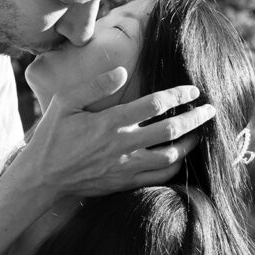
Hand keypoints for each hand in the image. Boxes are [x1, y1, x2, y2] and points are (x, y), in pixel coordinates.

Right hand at [19, 68, 214, 197]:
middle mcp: (121, 145)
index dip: (178, 95)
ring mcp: (124, 167)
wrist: (42, 178)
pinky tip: (181, 157)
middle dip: (195, 118)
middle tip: (211, 110)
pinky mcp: (124, 183)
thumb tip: (122, 70)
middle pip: (170, 131)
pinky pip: (159, 178)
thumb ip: (94, 85)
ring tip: (200, 133)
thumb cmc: (52, 136)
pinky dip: (175, 167)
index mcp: (109, 123)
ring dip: (190, 143)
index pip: (154, 105)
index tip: (193, 89)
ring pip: (170, 157)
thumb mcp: (65, 102)